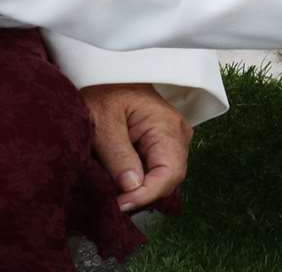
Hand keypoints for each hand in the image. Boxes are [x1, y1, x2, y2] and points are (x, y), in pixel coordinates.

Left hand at [80, 83, 193, 212]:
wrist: (106, 75)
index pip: (169, 173)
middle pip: (169, 179)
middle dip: (142, 195)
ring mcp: (173, 140)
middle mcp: (178, 135)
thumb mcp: (103, 122)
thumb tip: (132, 188)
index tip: (119, 204)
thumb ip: (118, 155)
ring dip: (140, 190)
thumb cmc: (104, 92)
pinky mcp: (163, 145)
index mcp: (167, 126)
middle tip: (112, 202)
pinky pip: (157, 171)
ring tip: (114, 194)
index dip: (146, 194)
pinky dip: (140, 181)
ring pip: (164, 178)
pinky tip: (121, 183)